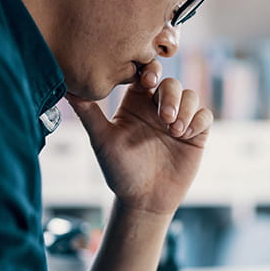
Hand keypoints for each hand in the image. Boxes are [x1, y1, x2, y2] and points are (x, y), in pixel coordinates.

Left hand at [65, 62, 213, 215]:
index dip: (150, 70)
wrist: (144, 200)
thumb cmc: (119, 171)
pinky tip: (186, 135)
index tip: (147, 81)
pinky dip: (198, 121)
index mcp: (136, 102)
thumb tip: (64, 87)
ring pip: (191, 96)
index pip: (146, 73)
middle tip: (163, 116)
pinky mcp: (196, 135)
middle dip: (170, 95)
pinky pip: (205, 116)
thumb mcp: (102, 139)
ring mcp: (179, 120)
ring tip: (175, 130)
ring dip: (185, 109)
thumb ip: (88, 112)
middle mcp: (158, 107)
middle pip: (171, 83)